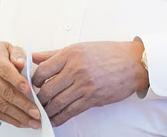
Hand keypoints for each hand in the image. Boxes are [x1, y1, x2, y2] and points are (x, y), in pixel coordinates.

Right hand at [0, 42, 41, 128]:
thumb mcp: (7, 48)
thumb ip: (17, 54)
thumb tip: (21, 63)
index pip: (6, 71)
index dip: (18, 81)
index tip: (29, 90)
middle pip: (5, 92)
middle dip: (23, 105)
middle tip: (37, 114)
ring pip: (1, 105)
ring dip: (18, 116)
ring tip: (33, 122)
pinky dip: (9, 119)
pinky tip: (21, 122)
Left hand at [31, 40, 147, 125]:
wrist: (133, 63)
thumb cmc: (108, 53)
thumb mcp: (80, 47)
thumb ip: (54, 53)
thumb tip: (34, 56)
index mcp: (71, 54)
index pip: (43, 70)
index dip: (34, 80)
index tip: (33, 84)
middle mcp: (76, 69)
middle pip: (48, 89)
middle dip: (38, 98)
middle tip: (35, 101)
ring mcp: (84, 85)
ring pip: (57, 102)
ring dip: (47, 110)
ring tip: (42, 112)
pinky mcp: (92, 98)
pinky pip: (71, 111)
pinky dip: (59, 117)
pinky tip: (54, 119)